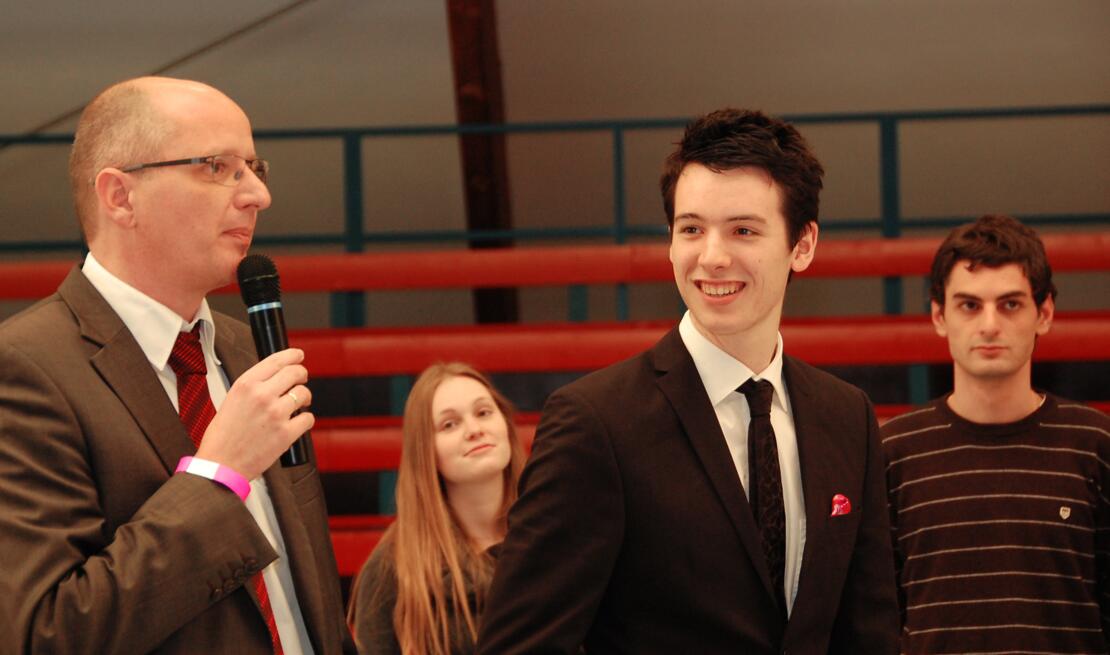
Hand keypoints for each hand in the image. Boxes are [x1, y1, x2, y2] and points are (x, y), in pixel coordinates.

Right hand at [195, 348, 313, 479]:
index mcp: (245, 385)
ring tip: (298, 404)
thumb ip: (253, 387)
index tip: (298, 355)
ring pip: (304, 394)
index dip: (292, 355)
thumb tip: (275, 378)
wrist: (221, 465)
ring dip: (304, 398)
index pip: (276, 360)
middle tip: (302, 380)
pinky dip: (305, 420)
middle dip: (302, 374)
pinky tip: (297, 422)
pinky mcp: (286, 433)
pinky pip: (308, 418)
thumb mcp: (231, 401)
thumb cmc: (223, 437)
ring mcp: (276, 413)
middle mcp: (262, 395)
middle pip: (295, 373)